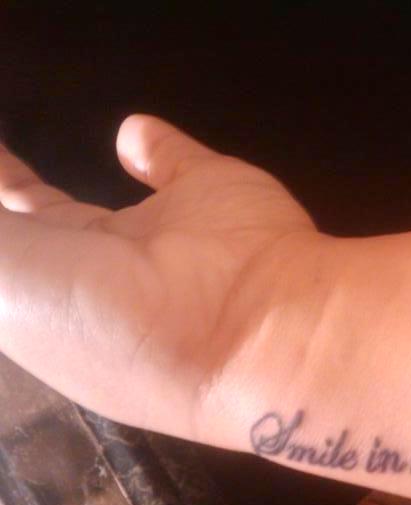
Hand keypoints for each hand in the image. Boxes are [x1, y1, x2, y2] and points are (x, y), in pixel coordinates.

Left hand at [0, 115, 332, 446]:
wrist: (247, 326)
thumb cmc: (105, 318)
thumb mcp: (5, 281)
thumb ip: (1, 219)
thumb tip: (6, 191)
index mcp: (46, 305)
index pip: (2, 248)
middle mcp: (98, 274)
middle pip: (36, 226)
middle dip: (6, 191)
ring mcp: (158, 237)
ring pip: (92, 196)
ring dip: (58, 171)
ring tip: (15, 139)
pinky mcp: (210, 195)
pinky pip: (171, 159)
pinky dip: (150, 144)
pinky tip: (130, 132)